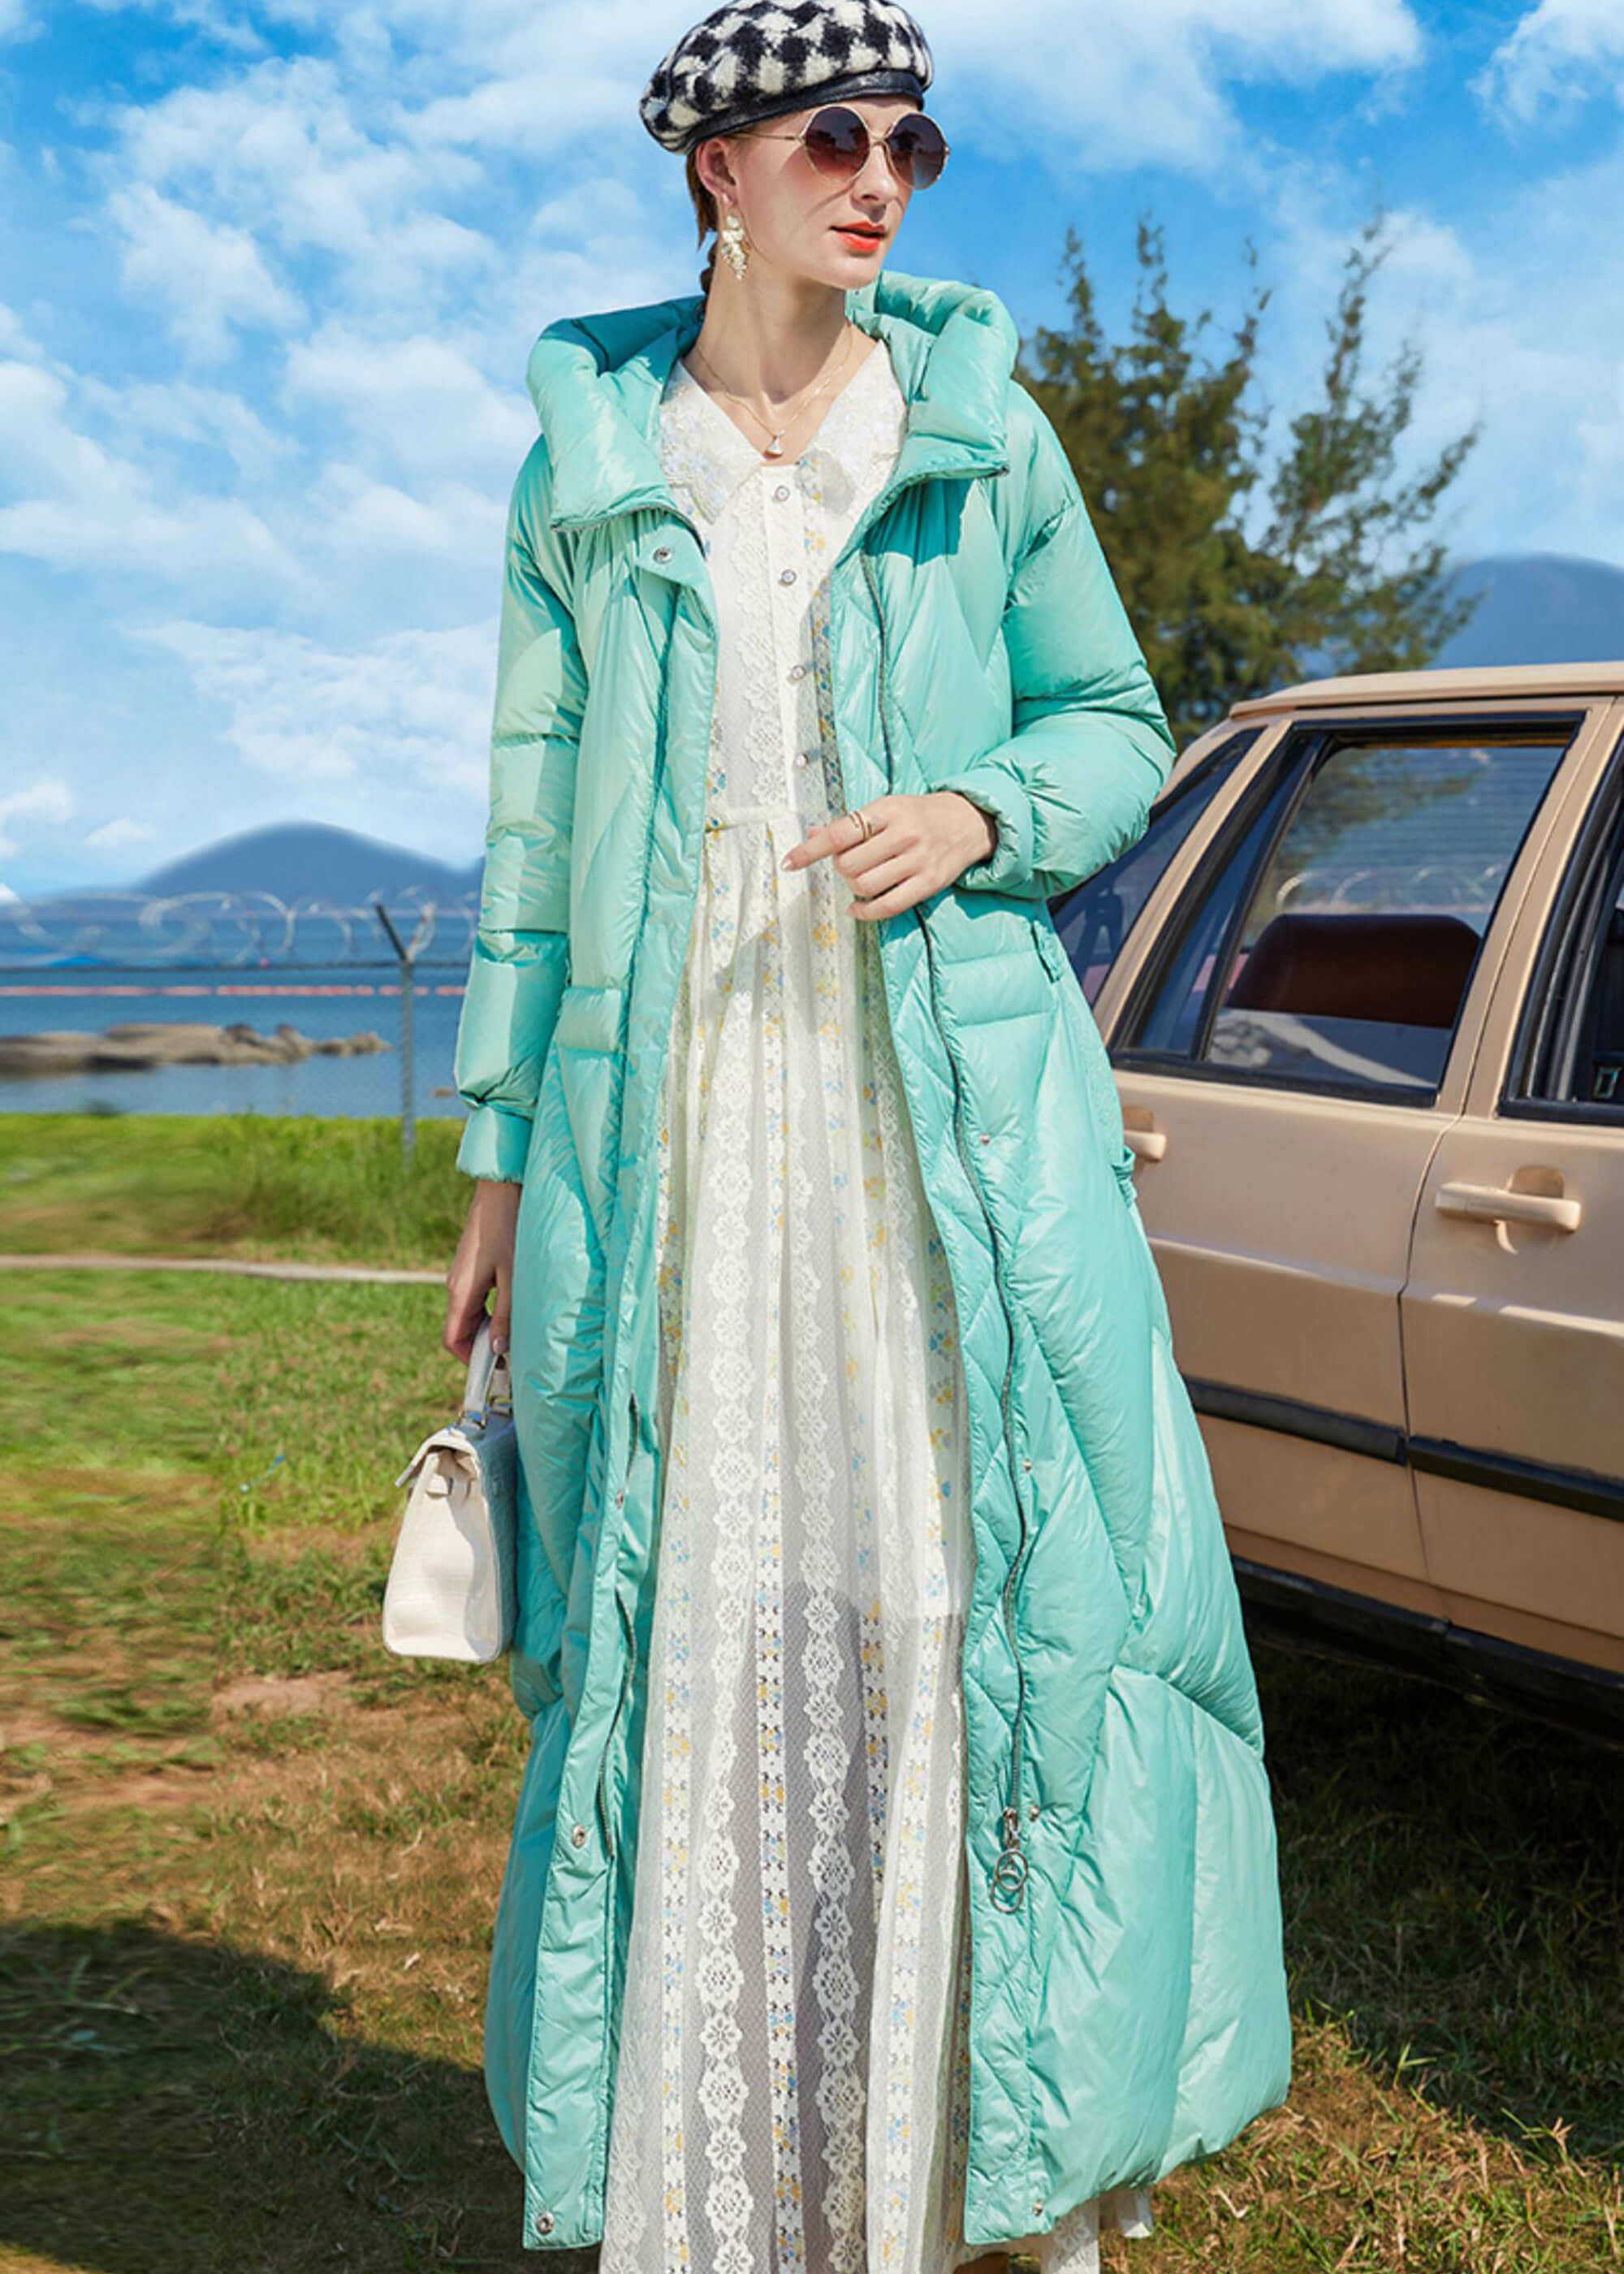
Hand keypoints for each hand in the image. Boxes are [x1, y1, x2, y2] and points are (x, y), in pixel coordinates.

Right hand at [443, 1177, 521, 1365]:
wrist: (501, 1189)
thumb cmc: (509, 1229)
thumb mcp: (514, 1278)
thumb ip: (506, 1316)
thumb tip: (498, 1350)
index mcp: (460, 1291)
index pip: (452, 1340)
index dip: (469, 1360)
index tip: (493, 1370)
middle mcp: (454, 1285)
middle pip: (460, 1329)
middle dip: (480, 1347)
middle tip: (511, 1355)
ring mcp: (461, 1274)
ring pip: (469, 1314)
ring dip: (488, 1328)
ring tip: (515, 1332)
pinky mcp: (471, 1265)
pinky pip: (474, 1298)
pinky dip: (489, 1310)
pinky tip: (512, 1305)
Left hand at [779, 791, 996, 918]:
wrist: (969, 821)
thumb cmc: (920, 814)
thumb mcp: (887, 808)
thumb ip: (851, 824)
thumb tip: (812, 834)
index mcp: (888, 810)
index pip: (840, 833)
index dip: (811, 850)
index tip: (791, 862)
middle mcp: (903, 834)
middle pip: (849, 864)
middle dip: (840, 868)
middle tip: (848, 863)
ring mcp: (918, 860)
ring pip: (865, 885)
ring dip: (853, 887)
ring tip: (860, 879)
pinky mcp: (929, 882)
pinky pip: (888, 906)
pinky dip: (865, 911)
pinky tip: (857, 907)